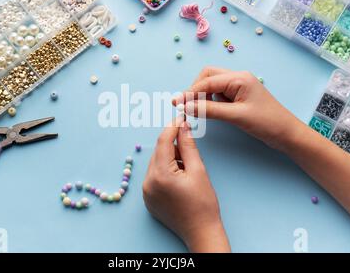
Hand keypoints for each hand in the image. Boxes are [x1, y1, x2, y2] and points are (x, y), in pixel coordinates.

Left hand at [143, 116, 230, 252]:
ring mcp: (146, 192)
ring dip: (169, 158)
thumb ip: (189, 146)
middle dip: (172, 144)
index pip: (163, 142)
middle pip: (158, 152)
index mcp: (160, 175)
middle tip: (189, 144)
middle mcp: (148, 183)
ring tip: (187, 166)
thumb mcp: (198, 171)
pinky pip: (154, 176)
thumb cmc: (203, 204)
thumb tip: (183, 126)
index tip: (180, 117)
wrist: (201, 232)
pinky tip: (180, 176)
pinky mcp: (148, 199)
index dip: (172, 127)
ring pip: (156, 164)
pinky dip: (165, 170)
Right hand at [174, 67, 303, 150]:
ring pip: (212, 85)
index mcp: (239, 78)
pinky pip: (218, 94)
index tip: (176, 104)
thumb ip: (209, 110)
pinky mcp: (239, 96)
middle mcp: (237, 78)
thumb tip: (185, 106)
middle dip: (195, 90)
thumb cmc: (267, 122)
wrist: (287, 133)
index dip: (189, 93)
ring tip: (202, 111)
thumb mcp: (236, 116)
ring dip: (203, 96)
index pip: (206, 82)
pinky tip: (213, 111)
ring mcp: (238, 86)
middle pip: (207, 76)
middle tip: (188, 107)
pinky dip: (211, 101)